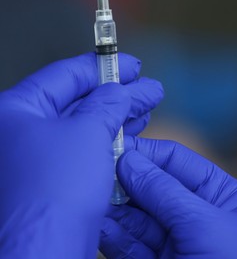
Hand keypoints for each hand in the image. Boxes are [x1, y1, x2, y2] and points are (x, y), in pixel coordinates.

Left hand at [0, 53, 163, 257]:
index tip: (133, 66)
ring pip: (83, 128)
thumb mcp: (88, 131)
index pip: (65, 75)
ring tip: (147, 111)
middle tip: (149, 90)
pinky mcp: (51, 183)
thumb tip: (121, 91)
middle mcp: (20, 132)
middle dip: (118, 94)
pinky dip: (109, 143)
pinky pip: (83, 153)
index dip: (105, 66)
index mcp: (17, 110)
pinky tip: (131, 138)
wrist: (43, 250)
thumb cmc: (56, 188)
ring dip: (118, 118)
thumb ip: (108, 102)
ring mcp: (35, 160)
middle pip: (76, 101)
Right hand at [100, 136, 236, 258]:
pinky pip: (131, 247)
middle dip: (127, 181)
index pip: (181, 164)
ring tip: (90, 197)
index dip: (148, 154)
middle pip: (156, 189)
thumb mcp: (206, 226)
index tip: (115, 147)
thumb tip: (130, 159)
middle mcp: (202, 218)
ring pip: (139, 219)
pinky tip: (97, 224)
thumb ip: (166, 193)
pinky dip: (113, 236)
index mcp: (226, 199)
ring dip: (114, 208)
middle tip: (93, 170)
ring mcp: (178, 245)